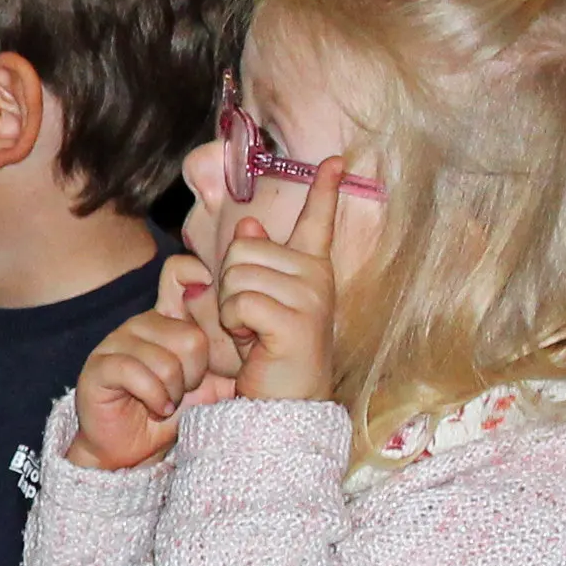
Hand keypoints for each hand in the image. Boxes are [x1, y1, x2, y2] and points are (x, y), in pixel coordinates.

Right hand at [68, 251, 237, 472]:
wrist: (134, 450)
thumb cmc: (173, 415)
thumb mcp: (212, 386)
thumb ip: (232, 360)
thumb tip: (258, 329)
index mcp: (168, 320)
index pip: (178, 274)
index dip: (195, 276)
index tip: (211, 294)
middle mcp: (142, 324)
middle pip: (190, 337)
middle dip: (195, 375)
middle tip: (183, 391)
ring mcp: (117, 342)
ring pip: (165, 360)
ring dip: (173, 392)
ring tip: (167, 402)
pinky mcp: (99, 366)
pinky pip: (137, 373)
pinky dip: (154, 398)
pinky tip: (155, 408)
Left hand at [213, 162, 347, 405]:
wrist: (284, 405)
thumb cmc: (268, 356)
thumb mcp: (253, 304)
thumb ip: (252, 264)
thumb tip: (248, 225)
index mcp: (311, 270)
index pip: (317, 221)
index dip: (325, 189)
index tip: (337, 160)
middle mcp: (317, 277)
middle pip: (243, 247)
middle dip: (230, 283)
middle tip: (250, 318)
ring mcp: (311, 296)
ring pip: (237, 273)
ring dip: (229, 306)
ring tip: (253, 331)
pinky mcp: (297, 319)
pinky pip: (239, 301)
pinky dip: (233, 323)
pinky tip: (254, 342)